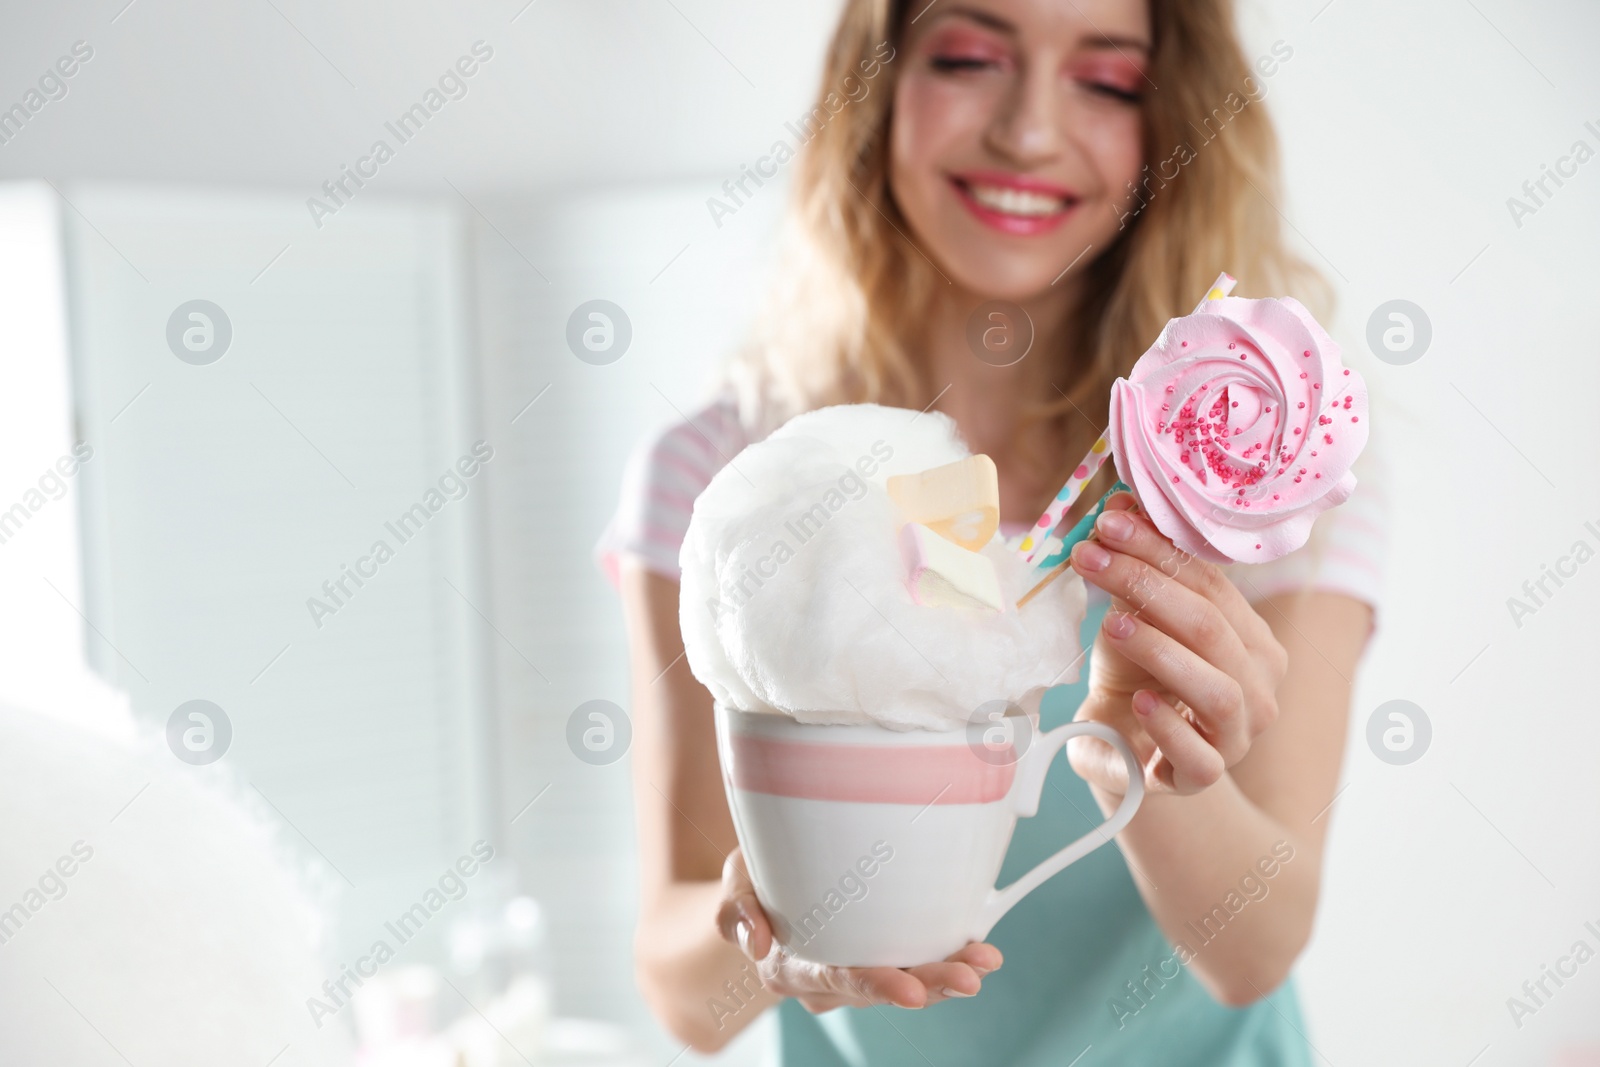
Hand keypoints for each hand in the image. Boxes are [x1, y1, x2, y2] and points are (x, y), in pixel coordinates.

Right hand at [714, 849, 1001, 1012]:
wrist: (766, 890)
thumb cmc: (755, 883)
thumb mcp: (735, 884)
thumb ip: (735, 910)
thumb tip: (754, 941)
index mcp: (791, 968)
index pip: (836, 979)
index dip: (875, 985)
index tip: (911, 990)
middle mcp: (829, 980)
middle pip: (883, 987)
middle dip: (930, 985)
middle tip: (969, 979)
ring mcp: (860, 969)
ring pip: (909, 979)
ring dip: (949, 973)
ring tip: (985, 961)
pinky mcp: (885, 955)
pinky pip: (918, 962)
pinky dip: (950, 956)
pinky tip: (981, 950)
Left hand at [1066, 493, 1288, 795]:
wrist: (1117, 744)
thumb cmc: (1135, 671)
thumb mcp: (1132, 614)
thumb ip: (1137, 568)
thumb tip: (1121, 503)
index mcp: (1252, 639)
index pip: (1212, 585)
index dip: (1158, 550)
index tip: (1106, 523)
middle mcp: (1259, 685)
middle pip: (1212, 628)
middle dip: (1148, 585)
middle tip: (1093, 559)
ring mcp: (1238, 736)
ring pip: (1219, 690)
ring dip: (1162, 649)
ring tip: (1113, 622)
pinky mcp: (1205, 776)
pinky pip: (1200, 756)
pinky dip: (1169, 724)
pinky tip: (1138, 699)